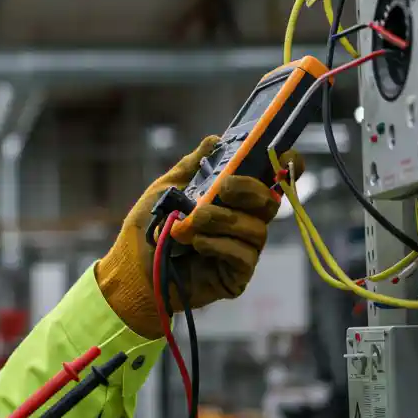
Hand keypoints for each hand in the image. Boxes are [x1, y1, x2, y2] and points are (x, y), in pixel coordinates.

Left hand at [96, 136, 302, 335]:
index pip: (273, 180)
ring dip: (224, 219)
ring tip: (193, 221)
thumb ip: (193, 166)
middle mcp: (244, 222)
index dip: (287, 166)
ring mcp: (243, 250)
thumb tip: (216, 140)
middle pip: (271, 202)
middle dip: (249, 190)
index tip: (282, 157)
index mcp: (233, 199)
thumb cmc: (147, 229)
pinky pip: (244, 256)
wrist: (130, 269)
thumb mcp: (166, 189)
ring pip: (257, 229)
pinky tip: (196, 244)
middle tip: (224, 188)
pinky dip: (219, 244)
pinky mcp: (237, 276)